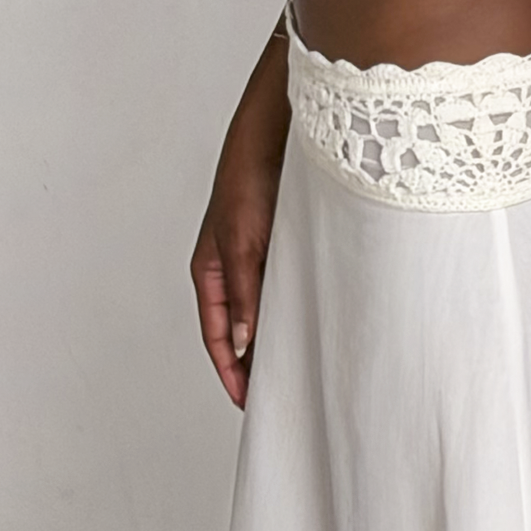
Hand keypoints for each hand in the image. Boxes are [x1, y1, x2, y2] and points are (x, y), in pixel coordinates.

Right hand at [191, 38, 290, 408]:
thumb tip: (246, 344)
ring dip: (280, 341)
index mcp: (211, 269)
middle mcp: (233, 268)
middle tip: (281, 400)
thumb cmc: (251, 171)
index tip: (252, 407)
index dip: (232, 374)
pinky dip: (298, 313)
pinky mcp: (284, 246)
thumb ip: (246, 293)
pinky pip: (288, 291)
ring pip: (266, 313)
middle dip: (256, 366)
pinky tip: (319, 330)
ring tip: (302, 374)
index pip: (217, 336)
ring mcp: (259, 257)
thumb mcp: (244, 238)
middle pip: (241, 331)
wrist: (282, 123)